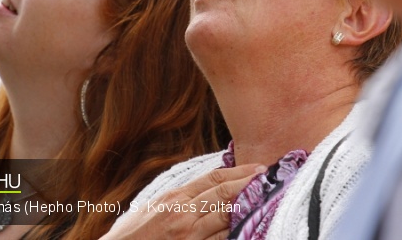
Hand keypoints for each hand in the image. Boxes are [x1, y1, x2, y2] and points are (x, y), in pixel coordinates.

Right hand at [101, 163, 264, 239]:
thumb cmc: (132, 235)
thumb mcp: (153, 208)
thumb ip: (178, 200)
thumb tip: (201, 192)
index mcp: (175, 197)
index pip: (212, 179)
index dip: (237, 172)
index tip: (257, 168)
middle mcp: (183, 212)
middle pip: (223, 193)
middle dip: (248, 184)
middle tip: (269, 177)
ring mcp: (188, 234)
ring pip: (226, 217)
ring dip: (248, 207)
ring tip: (267, 199)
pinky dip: (235, 233)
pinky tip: (250, 227)